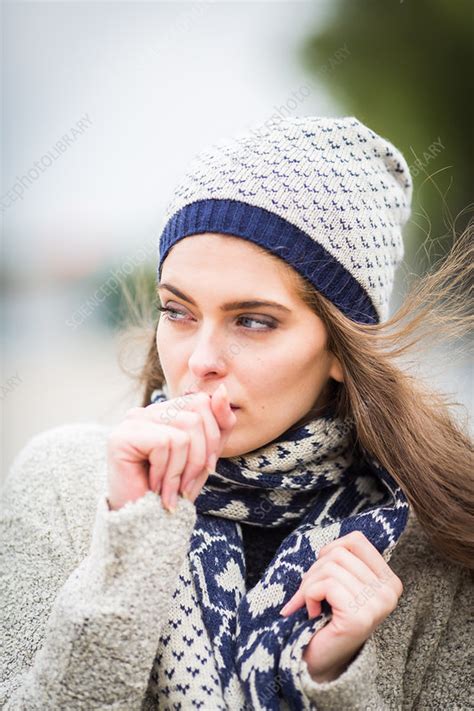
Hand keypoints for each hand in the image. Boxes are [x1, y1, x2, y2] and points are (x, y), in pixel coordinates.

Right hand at [106, 384, 236, 510]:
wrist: (146, 526)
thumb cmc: (175, 490)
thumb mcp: (207, 454)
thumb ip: (219, 423)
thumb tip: (223, 390)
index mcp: (167, 411)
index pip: (203, 401)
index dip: (213, 436)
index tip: (205, 468)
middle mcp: (148, 410)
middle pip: (197, 414)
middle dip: (201, 455)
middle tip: (186, 484)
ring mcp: (133, 420)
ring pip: (184, 429)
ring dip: (184, 469)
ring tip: (171, 489)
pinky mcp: (122, 435)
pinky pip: (166, 442)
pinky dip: (167, 472)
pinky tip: (154, 487)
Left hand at [279, 530, 402, 681]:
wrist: (321, 660)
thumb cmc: (328, 616)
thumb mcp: (341, 582)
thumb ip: (342, 559)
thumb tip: (324, 542)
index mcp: (389, 580)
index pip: (356, 539)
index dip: (331, 550)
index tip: (324, 572)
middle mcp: (389, 592)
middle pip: (339, 552)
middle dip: (315, 570)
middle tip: (312, 593)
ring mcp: (377, 605)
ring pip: (329, 567)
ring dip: (309, 585)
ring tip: (312, 603)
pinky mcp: (359, 617)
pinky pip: (324, 585)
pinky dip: (308, 596)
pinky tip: (313, 612)